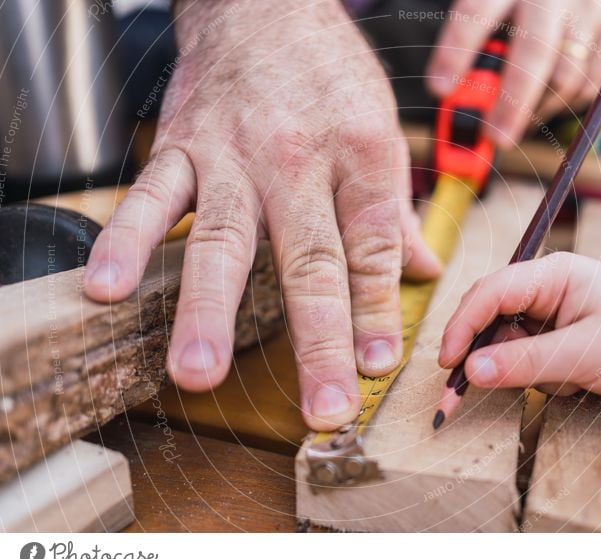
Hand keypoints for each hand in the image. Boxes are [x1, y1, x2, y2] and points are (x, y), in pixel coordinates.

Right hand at [84, 0, 439, 430]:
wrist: (264, 5)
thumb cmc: (328, 74)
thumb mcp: (380, 131)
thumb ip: (395, 210)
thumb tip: (426, 270)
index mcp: (360, 157)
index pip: (372, 250)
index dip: (377, 312)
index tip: (376, 367)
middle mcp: (299, 161)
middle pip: (310, 262)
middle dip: (317, 340)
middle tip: (320, 407)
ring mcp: (234, 156)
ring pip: (224, 240)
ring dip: (207, 309)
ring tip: (198, 371)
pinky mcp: (181, 146)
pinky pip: (151, 195)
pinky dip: (126, 240)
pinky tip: (105, 287)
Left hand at [426, 0, 600, 145]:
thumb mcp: (497, 2)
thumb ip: (478, 40)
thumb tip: (456, 97)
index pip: (476, 13)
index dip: (456, 52)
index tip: (440, 88)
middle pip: (534, 53)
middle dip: (512, 103)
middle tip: (495, 138)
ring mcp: (591, 7)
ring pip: (566, 78)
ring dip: (539, 109)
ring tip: (520, 117)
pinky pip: (591, 84)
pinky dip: (567, 103)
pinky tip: (550, 99)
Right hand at [438, 252, 600, 406]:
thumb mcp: (584, 354)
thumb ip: (525, 362)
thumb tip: (470, 371)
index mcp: (550, 276)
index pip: (489, 294)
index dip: (461, 327)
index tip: (447, 364)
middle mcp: (546, 291)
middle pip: (490, 320)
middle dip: (484, 356)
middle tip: (462, 394)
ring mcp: (552, 317)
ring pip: (509, 348)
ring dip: (529, 373)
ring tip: (572, 381)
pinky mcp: (560, 341)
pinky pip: (531, 364)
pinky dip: (547, 380)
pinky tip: (582, 383)